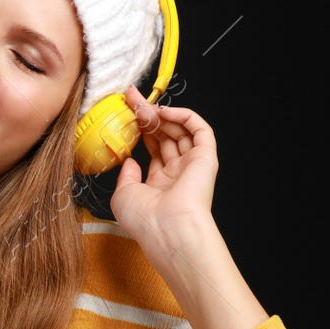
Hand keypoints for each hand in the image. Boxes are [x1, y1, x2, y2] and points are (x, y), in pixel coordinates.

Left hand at [109, 86, 217, 250]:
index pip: (153, 148)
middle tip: (131, 99)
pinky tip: (165, 111)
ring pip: (180, 130)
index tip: (125, 112)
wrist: (167, 229)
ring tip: (143, 106)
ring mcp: (192, 164)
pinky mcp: (206, 158)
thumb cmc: (144, 218)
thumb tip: (130, 161)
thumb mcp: (123, 194)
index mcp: (160, 183)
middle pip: (165, 135)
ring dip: (162, 114)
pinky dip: (185, 116)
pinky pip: (200, 130)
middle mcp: (178, 172)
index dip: (140, 128)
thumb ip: (126, 175)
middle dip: (148, 116)